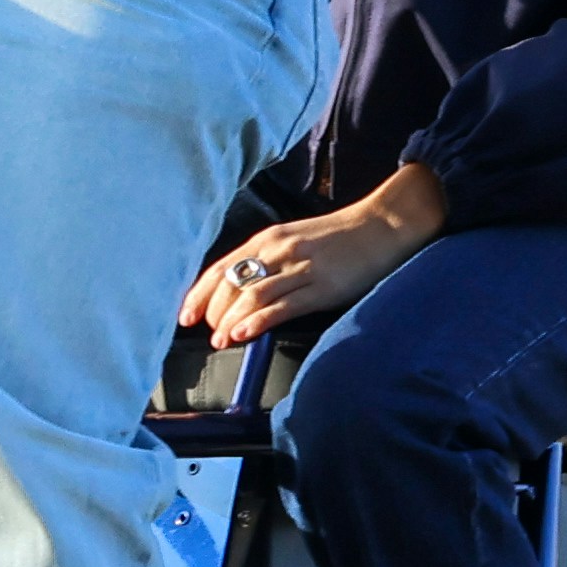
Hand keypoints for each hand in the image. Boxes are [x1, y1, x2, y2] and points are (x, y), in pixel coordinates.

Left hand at [181, 168, 445, 348]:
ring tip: (219, 339)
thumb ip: (267, 260)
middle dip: (213, 311)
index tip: (185, 316)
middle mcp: (277, 250)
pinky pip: (282, 306)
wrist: (381, 226)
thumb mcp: (294, 240)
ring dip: (230, 320)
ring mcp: (299, 268)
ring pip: (251, 296)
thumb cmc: (337, 237)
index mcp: (267, 239)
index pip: (221, 267)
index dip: (199, 293)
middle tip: (208, 333)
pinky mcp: (321, 287)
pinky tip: (243, 334)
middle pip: (230, 283)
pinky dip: (257, 322)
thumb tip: (239, 290)